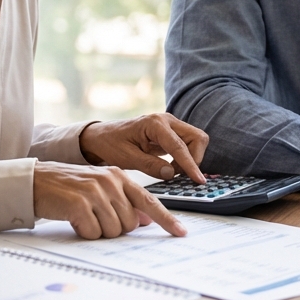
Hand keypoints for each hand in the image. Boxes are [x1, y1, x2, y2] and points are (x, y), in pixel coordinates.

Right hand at [33, 162, 186, 238]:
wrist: (36, 181)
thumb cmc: (67, 188)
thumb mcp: (99, 187)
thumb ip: (123, 201)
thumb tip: (145, 221)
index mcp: (118, 176)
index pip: (149, 201)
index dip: (166, 219)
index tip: (181, 232)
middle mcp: (110, 181)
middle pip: (129, 224)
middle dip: (114, 228)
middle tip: (94, 217)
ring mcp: (95, 192)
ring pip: (113, 230)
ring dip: (98, 230)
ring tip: (83, 216)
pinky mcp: (80, 204)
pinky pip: (93, 233)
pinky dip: (84, 232)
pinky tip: (74, 219)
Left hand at [79, 113, 208, 182]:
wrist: (101, 137)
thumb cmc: (110, 144)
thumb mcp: (127, 158)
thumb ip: (150, 166)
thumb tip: (172, 174)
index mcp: (154, 123)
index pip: (179, 146)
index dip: (190, 165)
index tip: (198, 180)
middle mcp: (166, 120)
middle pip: (197, 138)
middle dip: (194, 159)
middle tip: (179, 175)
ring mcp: (170, 125)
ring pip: (195, 141)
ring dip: (190, 159)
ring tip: (172, 172)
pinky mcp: (170, 133)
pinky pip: (187, 144)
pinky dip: (185, 158)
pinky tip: (171, 167)